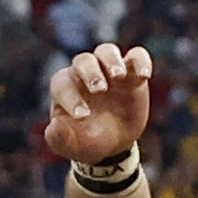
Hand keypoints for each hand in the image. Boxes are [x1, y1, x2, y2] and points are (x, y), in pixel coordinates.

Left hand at [44, 42, 156, 168]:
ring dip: (112, 61)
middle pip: (84, 61)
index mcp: (65, 88)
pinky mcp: (132, 73)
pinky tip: (144, 75)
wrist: (114, 142)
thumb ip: (59, 138)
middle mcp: (85, 74)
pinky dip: (141, 61)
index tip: (83, 115)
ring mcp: (109, 71)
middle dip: (91, 73)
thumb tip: (53, 126)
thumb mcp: (72, 146)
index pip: (63, 84)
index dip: (71, 97)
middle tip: (100, 90)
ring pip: (107, 51)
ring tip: (119, 76)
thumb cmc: (87, 141)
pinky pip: (137, 56)